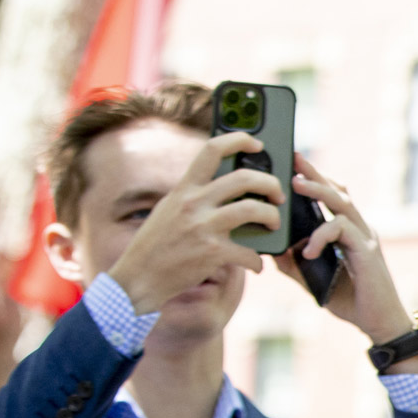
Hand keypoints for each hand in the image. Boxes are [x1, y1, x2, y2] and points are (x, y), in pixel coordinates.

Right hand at [106, 133, 278, 312]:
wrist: (138, 277)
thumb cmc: (156, 244)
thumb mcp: (169, 209)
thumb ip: (193, 194)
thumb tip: (223, 185)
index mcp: (184, 188)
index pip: (212, 150)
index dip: (239, 140)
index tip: (258, 144)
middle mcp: (193, 203)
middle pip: (244, 178)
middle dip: (271, 183)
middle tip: (278, 194)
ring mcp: (203, 227)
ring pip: (253, 209)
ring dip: (272, 216)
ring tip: (274, 223)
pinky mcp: (212, 252)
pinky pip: (249, 252)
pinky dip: (257, 261)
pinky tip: (255, 265)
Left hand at [273, 156, 417, 368]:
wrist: (380, 324)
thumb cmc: (351, 301)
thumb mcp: (313, 279)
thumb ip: (294, 263)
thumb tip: (271, 248)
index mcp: (349, 232)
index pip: (332, 196)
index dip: (315, 178)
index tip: (293, 162)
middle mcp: (360, 229)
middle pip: (338, 190)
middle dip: (314, 172)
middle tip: (293, 157)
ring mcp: (366, 238)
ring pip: (342, 203)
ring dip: (317, 191)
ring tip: (294, 185)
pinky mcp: (367, 251)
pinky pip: (341, 229)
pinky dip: (320, 236)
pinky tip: (307, 252)